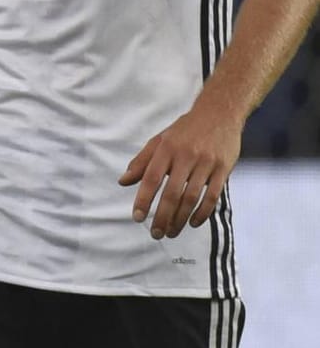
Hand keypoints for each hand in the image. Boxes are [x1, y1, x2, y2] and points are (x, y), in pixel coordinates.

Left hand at [119, 100, 244, 238]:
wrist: (219, 113)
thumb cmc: (185, 130)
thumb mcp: (159, 140)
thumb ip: (141, 162)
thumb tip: (123, 182)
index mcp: (166, 148)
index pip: (151, 178)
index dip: (143, 199)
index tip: (137, 217)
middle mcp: (186, 156)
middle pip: (172, 193)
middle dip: (162, 216)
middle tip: (155, 234)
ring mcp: (206, 163)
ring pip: (192, 198)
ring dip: (180, 219)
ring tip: (171, 233)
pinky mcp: (224, 169)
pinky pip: (212, 195)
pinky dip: (202, 212)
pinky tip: (193, 223)